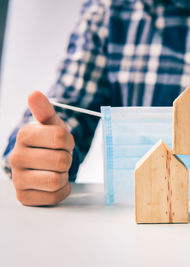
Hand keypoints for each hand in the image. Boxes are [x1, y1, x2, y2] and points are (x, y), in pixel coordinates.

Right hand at [10, 91, 74, 205]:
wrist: (44, 164)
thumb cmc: (50, 143)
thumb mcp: (52, 125)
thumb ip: (45, 111)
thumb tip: (35, 94)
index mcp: (24, 135)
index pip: (61, 137)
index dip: (69, 141)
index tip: (63, 143)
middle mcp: (15, 157)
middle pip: (61, 160)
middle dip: (67, 160)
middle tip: (60, 158)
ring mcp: (17, 179)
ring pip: (56, 180)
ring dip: (64, 176)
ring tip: (57, 169)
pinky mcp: (24, 197)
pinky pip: (55, 197)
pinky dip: (62, 190)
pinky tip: (54, 183)